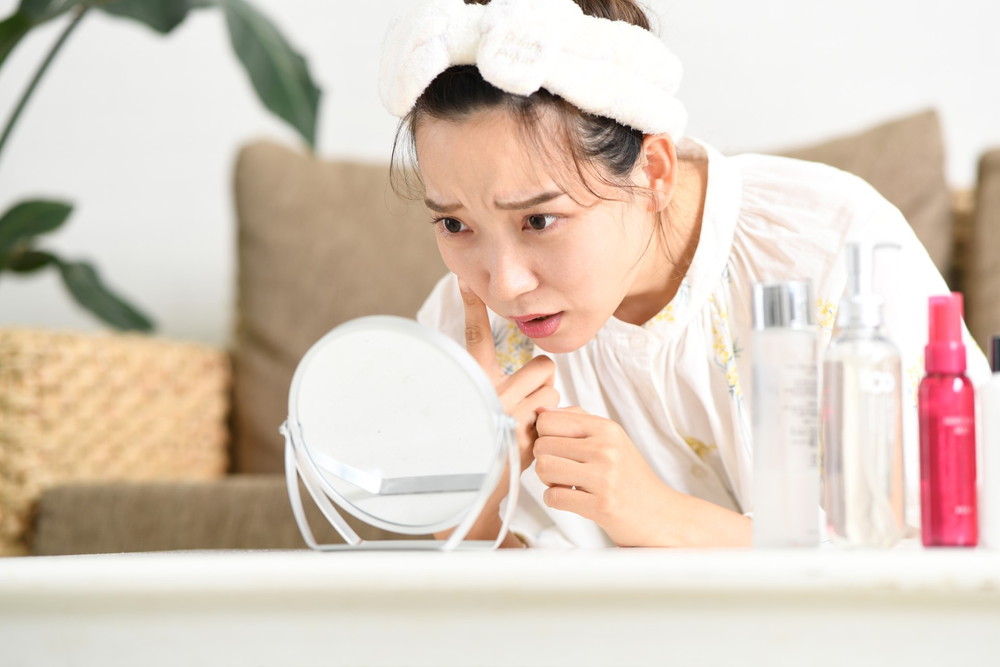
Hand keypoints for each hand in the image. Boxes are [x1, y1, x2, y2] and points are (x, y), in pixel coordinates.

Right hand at [446, 280, 558, 545]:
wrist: (473, 491)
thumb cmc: (479, 443)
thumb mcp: (483, 408)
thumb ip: (500, 385)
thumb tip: (530, 367)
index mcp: (473, 383)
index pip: (475, 339)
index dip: (472, 307)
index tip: (466, 279)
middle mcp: (489, 394)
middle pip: (543, 366)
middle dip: (544, 382)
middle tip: (528, 401)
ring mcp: (509, 415)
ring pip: (553, 392)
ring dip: (547, 408)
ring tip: (525, 426)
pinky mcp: (527, 436)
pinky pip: (555, 416)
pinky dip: (550, 427)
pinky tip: (528, 442)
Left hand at [533, 407, 676, 546]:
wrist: (659, 514)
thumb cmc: (628, 476)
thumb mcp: (610, 439)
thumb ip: (576, 420)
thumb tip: (540, 411)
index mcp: (606, 428)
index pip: (548, 420)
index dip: (544, 435)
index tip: (557, 448)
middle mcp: (606, 448)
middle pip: (542, 446)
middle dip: (544, 460)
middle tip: (562, 470)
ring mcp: (605, 477)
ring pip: (544, 469)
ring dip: (547, 481)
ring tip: (565, 483)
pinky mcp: (601, 506)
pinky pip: (553, 498)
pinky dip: (555, 500)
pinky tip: (572, 499)